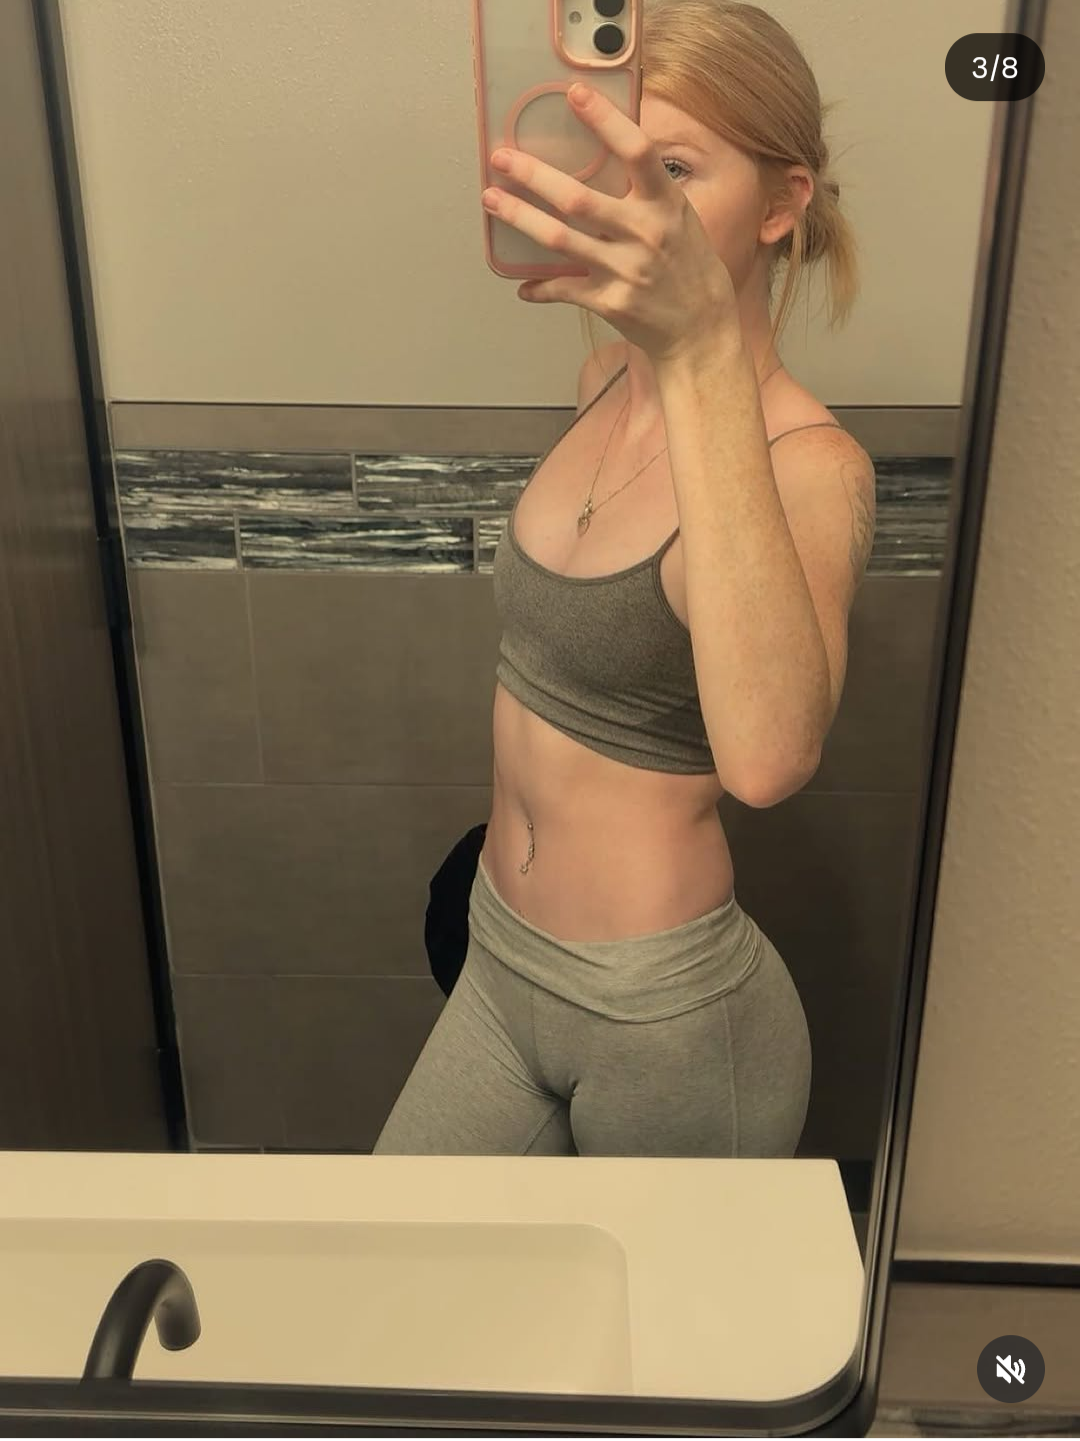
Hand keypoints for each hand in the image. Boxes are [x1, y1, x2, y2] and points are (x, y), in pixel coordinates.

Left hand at [481, 82, 740, 365]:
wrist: (702, 332)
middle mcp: (645, 235)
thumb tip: (606, 156)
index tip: (574, 93)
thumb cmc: (691, 269)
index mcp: (666, 205)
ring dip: (519, 218)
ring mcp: (625, 271)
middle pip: (578, 199)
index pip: (637, 151)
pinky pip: (563, 289)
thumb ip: (648, 192)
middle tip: (502, 158)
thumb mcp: (680, 219)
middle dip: (534, 176)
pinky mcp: (610, 303)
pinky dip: (540, 287)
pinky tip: (523, 284)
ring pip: (559, 240)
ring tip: (492, 200)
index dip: (606, 120)